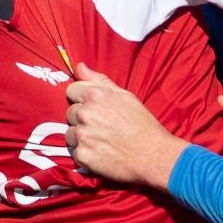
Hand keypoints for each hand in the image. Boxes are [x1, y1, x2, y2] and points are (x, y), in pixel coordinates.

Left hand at [65, 64, 187, 188]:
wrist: (153, 154)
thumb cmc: (142, 124)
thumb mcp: (125, 95)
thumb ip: (99, 80)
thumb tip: (79, 67)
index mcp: (95, 95)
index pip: (71, 90)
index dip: (81, 99)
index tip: (94, 108)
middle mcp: (86, 113)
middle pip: (70, 112)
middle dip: (82, 119)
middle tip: (102, 126)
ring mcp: (83, 135)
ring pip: (70, 133)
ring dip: (81, 137)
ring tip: (102, 141)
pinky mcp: (83, 155)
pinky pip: (75, 152)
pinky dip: (86, 154)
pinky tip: (101, 153)